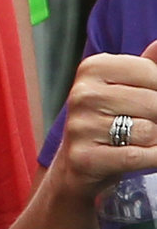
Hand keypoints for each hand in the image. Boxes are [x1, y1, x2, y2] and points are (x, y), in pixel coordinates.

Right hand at [48, 42, 156, 202]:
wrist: (78, 163)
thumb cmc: (110, 119)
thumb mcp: (125, 86)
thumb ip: (148, 65)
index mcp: (92, 68)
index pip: (151, 72)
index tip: (146, 99)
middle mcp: (82, 94)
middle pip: (152, 103)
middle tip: (142, 123)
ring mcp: (80, 126)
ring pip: (149, 131)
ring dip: (152, 140)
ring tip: (135, 140)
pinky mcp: (86, 157)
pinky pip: (139, 156)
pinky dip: (149, 158)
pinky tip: (139, 154)